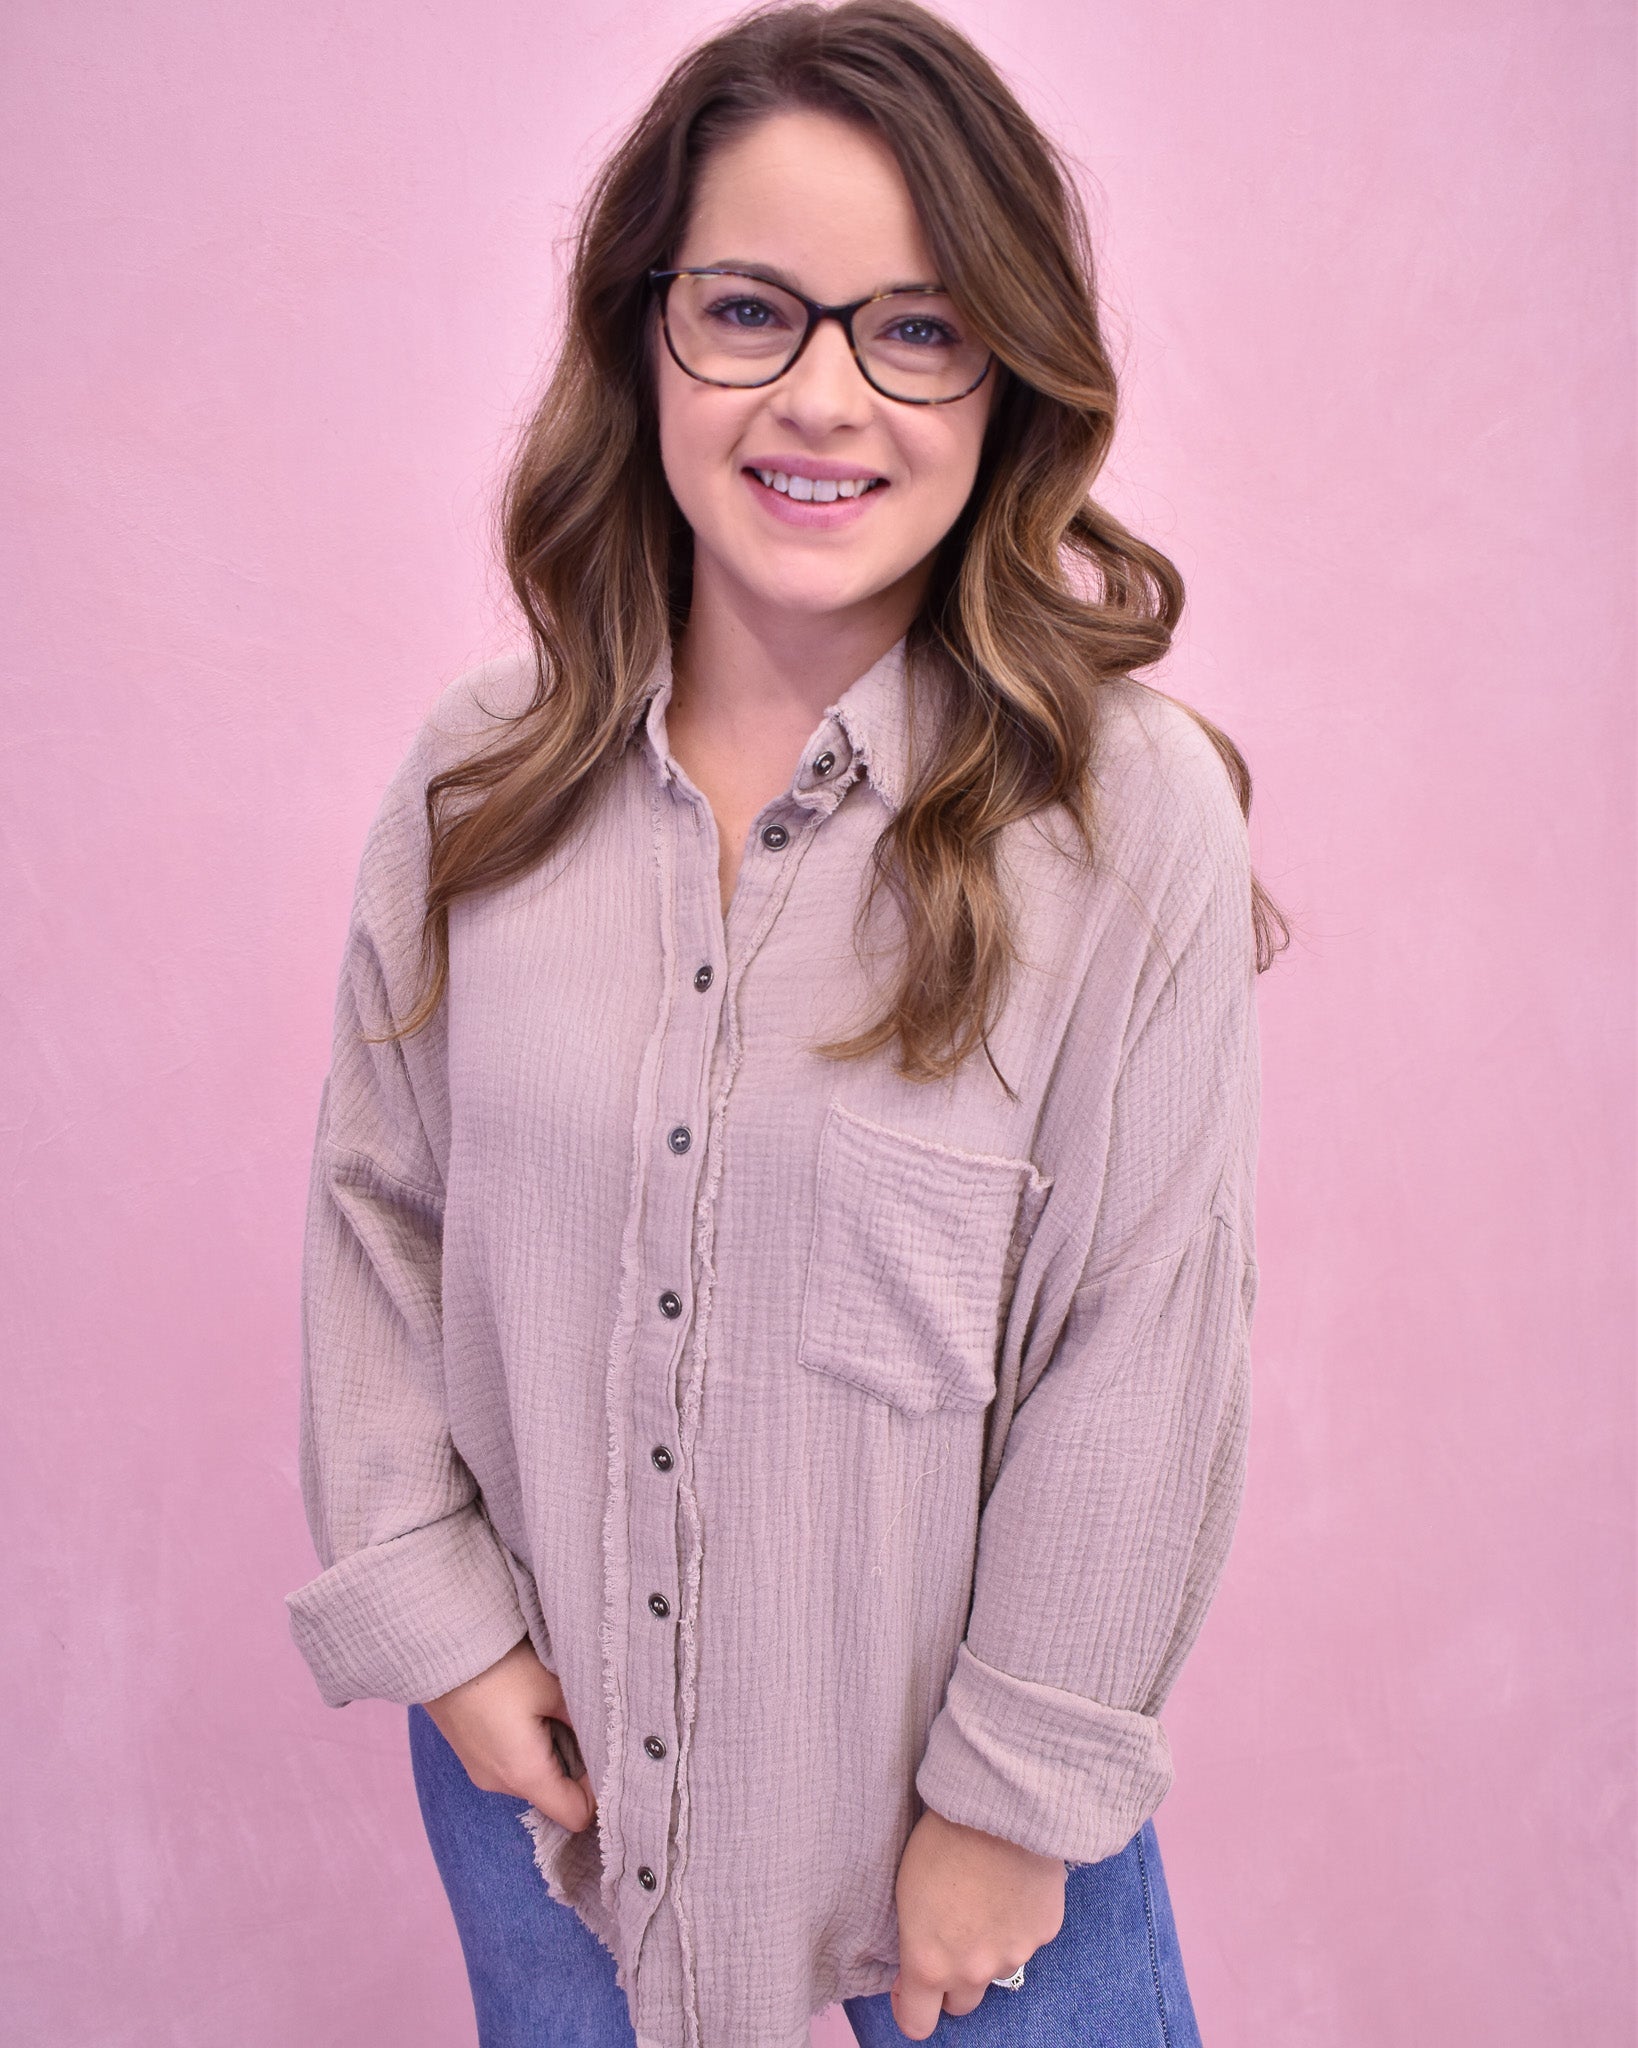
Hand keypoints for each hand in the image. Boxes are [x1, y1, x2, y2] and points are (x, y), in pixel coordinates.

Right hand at [422, 1635, 596, 1832]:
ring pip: (535, 1777)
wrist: (438, 1650)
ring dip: (552, 1751)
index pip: (576, 1815)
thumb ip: (585, 1718)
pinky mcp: (473, 1755)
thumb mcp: (553, 1688)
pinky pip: (513, 1763)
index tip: (608, 1754)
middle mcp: (500, 1785)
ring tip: (553, 1708)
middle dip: (577, 1765)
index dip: (600, 1791)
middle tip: (585, 1722)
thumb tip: (610, 1737)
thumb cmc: (499, 1668)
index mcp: (525, 1774)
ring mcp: (482, 1771)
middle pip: (555, 1795)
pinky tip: (529, 1708)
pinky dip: (530, 1745)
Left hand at [889, 1807, 1065, 2039]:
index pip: (917, 2024)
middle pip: (962, 2003)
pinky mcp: (1044, 1932)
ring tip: (985, 1894)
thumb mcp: (906, 1894)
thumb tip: (921, 1964)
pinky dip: (1019, 1921)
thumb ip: (917, 1943)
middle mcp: (972, 1971)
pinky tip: (1011, 1883)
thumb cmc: (940, 1839)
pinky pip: (1027, 1937)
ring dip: (989, 1946)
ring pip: (998, 1967)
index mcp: (929, 1963)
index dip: (911, 2006)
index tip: (909, 1983)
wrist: (997, 1806)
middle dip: (954, 1979)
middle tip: (952, 1935)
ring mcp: (1013, 1955)